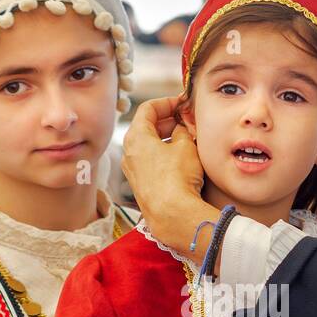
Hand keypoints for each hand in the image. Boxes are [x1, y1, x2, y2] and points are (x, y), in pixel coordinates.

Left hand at [121, 96, 214, 262]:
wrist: (172, 215)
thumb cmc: (177, 178)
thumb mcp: (185, 145)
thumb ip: (182, 130)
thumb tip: (181, 127)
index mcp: (135, 137)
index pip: (148, 108)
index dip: (167, 102)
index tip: (182, 103)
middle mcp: (129, 152)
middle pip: (146, 127)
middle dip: (168, 121)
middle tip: (187, 120)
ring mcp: (133, 171)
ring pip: (149, 146)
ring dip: (167, 139)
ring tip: (188, 139)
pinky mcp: (141, 185)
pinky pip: (150, 162)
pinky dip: (164, 155)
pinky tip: (181, 159)